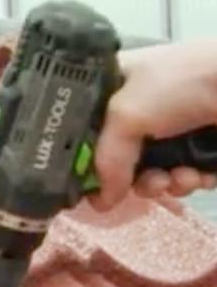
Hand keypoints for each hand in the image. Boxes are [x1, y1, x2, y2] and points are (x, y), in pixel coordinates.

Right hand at [87, 37, 216, 210]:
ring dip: (163, 183)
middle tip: (145, 182)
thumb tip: (101, 203)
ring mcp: (174, 129)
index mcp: (113, 88)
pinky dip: (190, 181)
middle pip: (119, 158)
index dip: (83, 158)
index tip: (83, 184)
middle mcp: (140, 109)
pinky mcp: (202, 146)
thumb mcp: (126, 115)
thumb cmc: (178, 84)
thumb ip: (107, 161)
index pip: (85, 129)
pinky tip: (198, 175)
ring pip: (154, 171)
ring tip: (177, 178)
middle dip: (131, 178)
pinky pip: (186, 175)